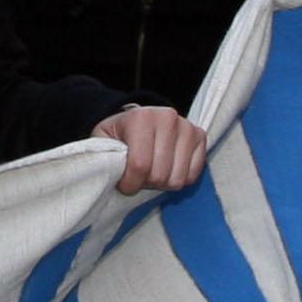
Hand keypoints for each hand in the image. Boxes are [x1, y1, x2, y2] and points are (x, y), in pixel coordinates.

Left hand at [93, 106, 210, 196]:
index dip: (129, 183)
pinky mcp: (199, 136)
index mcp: (141, 117)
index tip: (123, 182)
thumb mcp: (102, 142)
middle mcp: (167, 117)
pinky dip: (178, 178)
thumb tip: (111, 174)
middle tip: (138, 175)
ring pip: (177, 179)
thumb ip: (104, 158)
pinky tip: (167, 168)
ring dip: (162, 183)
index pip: (140, 165)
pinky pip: (192, 175)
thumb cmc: (118, 136)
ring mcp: (187, 126)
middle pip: (159, 175)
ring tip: (152, 171)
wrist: (137, 121)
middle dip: (146, 183)